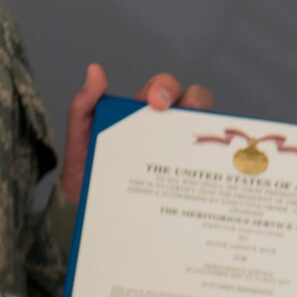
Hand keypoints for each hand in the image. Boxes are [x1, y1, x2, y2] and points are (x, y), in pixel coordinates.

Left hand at [61, 65, 212, 205]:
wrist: (97, 224)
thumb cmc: (89, 183)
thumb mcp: (80, 146)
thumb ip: (82, 109)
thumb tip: (95, 71)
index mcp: (141, 117)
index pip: (162, 90)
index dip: (165, 87)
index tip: (156, 102)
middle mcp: (166, 131)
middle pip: (193, 102)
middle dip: (194, 99)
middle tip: (184, 113)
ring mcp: (181, 154)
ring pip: (208, 130)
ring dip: (210, 127)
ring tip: (203, 139)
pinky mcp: (190, 180)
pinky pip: (210, 166)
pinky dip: (216, 161)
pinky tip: (209, 168)